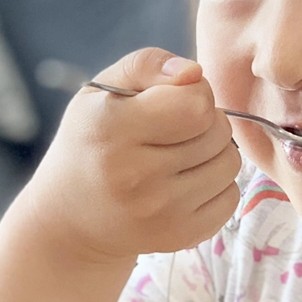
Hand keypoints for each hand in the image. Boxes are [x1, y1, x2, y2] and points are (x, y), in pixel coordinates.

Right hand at [20, 47, 241, 263]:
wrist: (70, 218)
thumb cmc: (91, 141)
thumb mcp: (100, 91)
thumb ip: (146, 65)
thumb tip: (194, 72)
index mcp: (113, 130)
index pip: (196, 104)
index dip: (194, 92)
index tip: (172, 100)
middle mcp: (136, 175)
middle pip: (217, 132)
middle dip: (205, 121)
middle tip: (174, 129)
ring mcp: (160, 211)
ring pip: (230, 163)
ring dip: (214, 152)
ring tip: (181, 154)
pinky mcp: (180, 236)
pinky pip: (231, 197)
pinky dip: (216, 185)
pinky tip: (185, 182)